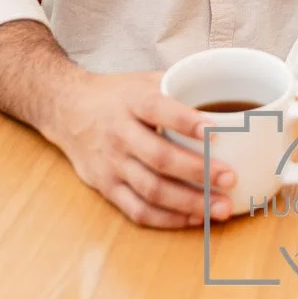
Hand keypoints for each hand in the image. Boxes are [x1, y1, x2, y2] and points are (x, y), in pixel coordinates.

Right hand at [48, 70, 235, 228]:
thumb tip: (228, 94)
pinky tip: (195, 219)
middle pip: (159, 157)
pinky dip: (168, 219)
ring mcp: (112, 164)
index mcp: (132, 101)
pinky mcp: (106, 187)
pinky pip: (138, 210)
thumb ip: (180, 85)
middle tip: (231, 178)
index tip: (216, 131)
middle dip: (199, 171)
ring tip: (221, 208)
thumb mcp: (143, 79)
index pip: (159, 109)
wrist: (67, 110)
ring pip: (151, 189)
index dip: (186, 121)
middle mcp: (120, 133)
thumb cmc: (117, 95)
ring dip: (189, 202)